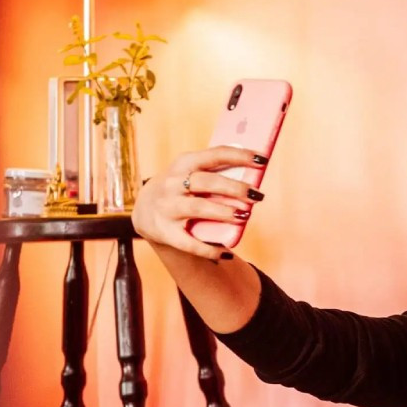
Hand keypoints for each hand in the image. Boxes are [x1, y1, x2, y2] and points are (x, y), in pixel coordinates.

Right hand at [131, 146, 265, 260]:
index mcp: (184, 164)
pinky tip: (226, 252)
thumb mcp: (191, 173)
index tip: (262, 160)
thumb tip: (256, 173)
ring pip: (198, 208)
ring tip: (244, 216)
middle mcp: (172, 184)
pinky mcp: (165, 232)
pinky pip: (189, 242)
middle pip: (207, 182)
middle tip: (257, 195)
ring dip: (224, 212)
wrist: (145, 211)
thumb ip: (217, 172)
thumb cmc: (181, 189)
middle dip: (235, 188)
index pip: (215, 155)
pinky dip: (209, 248)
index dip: (240, 156)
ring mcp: (167, 208)